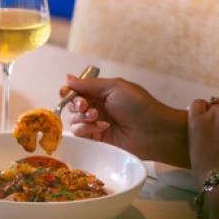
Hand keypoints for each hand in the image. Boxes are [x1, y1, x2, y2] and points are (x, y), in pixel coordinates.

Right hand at [63, 75, 189, 166]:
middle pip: (71, 105)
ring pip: (72, 119)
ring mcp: (94, 124)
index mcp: (100, 93)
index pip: (76, 91)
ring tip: (98, 117)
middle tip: (86, 105)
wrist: (153, 131)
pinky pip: (79, 133)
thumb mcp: (114, 86)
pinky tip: (103, 127)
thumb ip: (89, 84)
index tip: (65, 92)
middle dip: (76, 104)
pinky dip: (87, 128)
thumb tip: (68, 78)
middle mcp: (95, 107)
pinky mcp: (95, 139)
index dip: (68, 91)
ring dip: (83, 117)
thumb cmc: (139, 105)